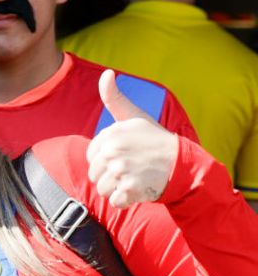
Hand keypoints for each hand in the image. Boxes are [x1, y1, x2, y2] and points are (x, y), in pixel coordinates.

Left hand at [87, 69, 178, 208]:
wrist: (185, 164)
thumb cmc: (156, 140)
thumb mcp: (135, 116)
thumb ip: (114, 98)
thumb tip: (107, 73)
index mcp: (111, 134)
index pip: (91, 157)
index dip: (106, 160)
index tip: (126, 156)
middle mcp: (114, 151)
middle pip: (94, 175)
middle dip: (110, 176)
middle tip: (133, 169)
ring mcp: (122, 170)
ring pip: (102, 189)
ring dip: (117, 189)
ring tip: (136, 179)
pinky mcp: (130, 189)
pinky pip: (114, 202)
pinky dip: (125, 201)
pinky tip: (139, 190)